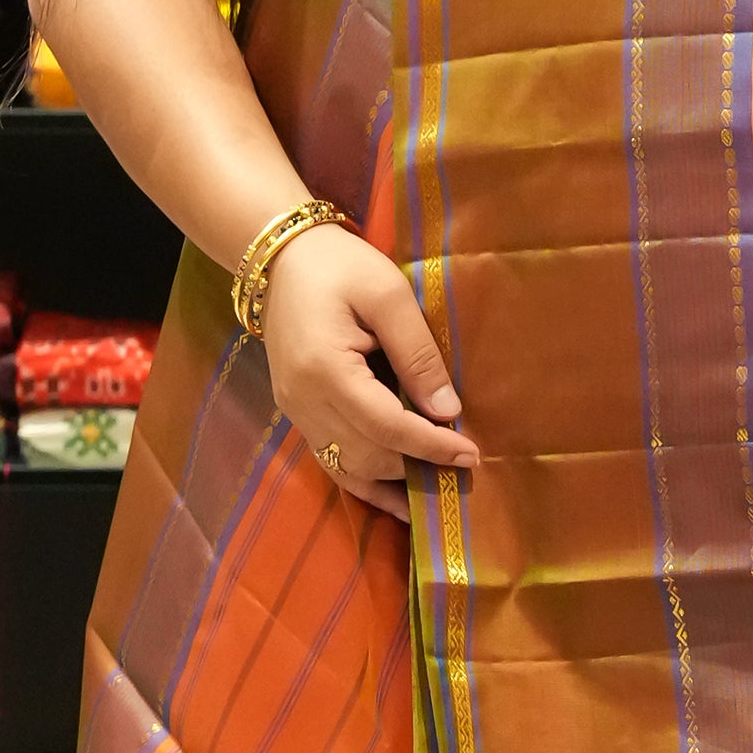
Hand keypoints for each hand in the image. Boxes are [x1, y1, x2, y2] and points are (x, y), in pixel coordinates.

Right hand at [260, 223, 476, 528]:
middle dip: (418, 466)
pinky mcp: (295, 411)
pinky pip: (331, 459)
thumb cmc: (339, 265)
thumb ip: (417, 354)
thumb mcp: (388, 294)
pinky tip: (397, 496)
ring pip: (348, 467)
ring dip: (394, 481)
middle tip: (465, 469)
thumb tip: (447, 410)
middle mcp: (303, 401)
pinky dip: (365, 481)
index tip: (471, 454)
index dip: (431, 446)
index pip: (387, 427)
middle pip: (368, 455)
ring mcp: (294, 410)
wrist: (280, 256)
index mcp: (325, 370)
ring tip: (438, 486)